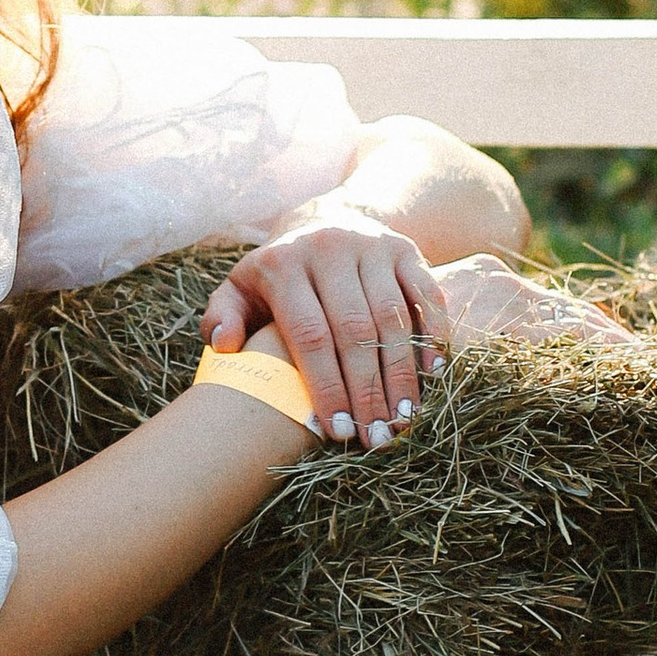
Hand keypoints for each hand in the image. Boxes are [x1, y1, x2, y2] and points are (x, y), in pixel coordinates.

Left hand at [201, 212, 448, 447]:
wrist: (324, 219)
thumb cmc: (278, 274)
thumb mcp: (240, 287)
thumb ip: (223, 315)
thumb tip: (225, 345)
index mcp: (284, 265)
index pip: (309, 334)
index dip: (326, 385)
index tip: (337, 431)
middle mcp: (329, 249)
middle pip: (354, 331)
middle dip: (367, 390)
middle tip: (377, 436)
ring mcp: (371, 246)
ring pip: (393, 317)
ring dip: (402, 373)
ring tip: (404, 418)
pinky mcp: (405, 248)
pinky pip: (425, 294)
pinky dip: (432, 334)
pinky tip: (433, 374)